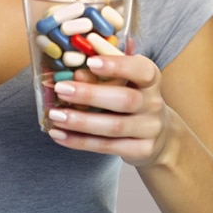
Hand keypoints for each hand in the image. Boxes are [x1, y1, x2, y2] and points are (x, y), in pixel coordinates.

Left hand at [47, 55, 171, 166]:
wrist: (157, 132)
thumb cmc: (129, 94)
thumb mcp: (122, 78)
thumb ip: (101, 72)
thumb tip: (75, 71)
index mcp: (150, 78)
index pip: (141, 70)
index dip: (117, 66)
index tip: (90, 62)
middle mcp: (153, 103)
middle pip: (125, 100)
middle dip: (90, 95)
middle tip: (60, 89)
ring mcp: (150, 129)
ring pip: (114, 127)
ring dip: (81, 121)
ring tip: (55, 115)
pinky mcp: (141, 150)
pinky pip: (107, 147)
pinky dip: (80, 141)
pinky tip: (58, 134)